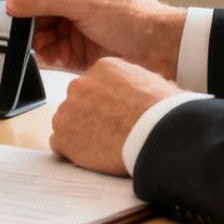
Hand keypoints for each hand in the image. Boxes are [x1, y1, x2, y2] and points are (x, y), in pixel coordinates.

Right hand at [5, 0, 184, 77]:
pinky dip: (49, 57)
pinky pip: (55, 54)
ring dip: (40, 42)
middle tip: (23, 33)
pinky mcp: (81, 52)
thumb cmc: (135, 17)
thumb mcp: (84, 2)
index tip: (12, 8)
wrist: (162, 49)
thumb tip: (16, 2)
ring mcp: (79, 28)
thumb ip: (45, 1)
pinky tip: (50, 57)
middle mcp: (78, 2)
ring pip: (45, 35)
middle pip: (40, 12)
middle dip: (32, 24)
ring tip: (39, 47)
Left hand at [49, 57, 180, 175]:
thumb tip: (141, 89)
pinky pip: (59, 144)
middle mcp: (80, 84)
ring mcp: (68, 110)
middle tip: (107, 130)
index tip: (112, 114)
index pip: (94, 84)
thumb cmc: (164, 112)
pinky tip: (90, 156)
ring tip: (102, 145)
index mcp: (103, 68)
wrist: (158, 135)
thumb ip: (135, 82)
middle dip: (89, 115)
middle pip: (77, 101)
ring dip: (79, 133)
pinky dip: (71, 151)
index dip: (103, 102)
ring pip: (66, 122)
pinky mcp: (63, 136)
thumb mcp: (154, 82)